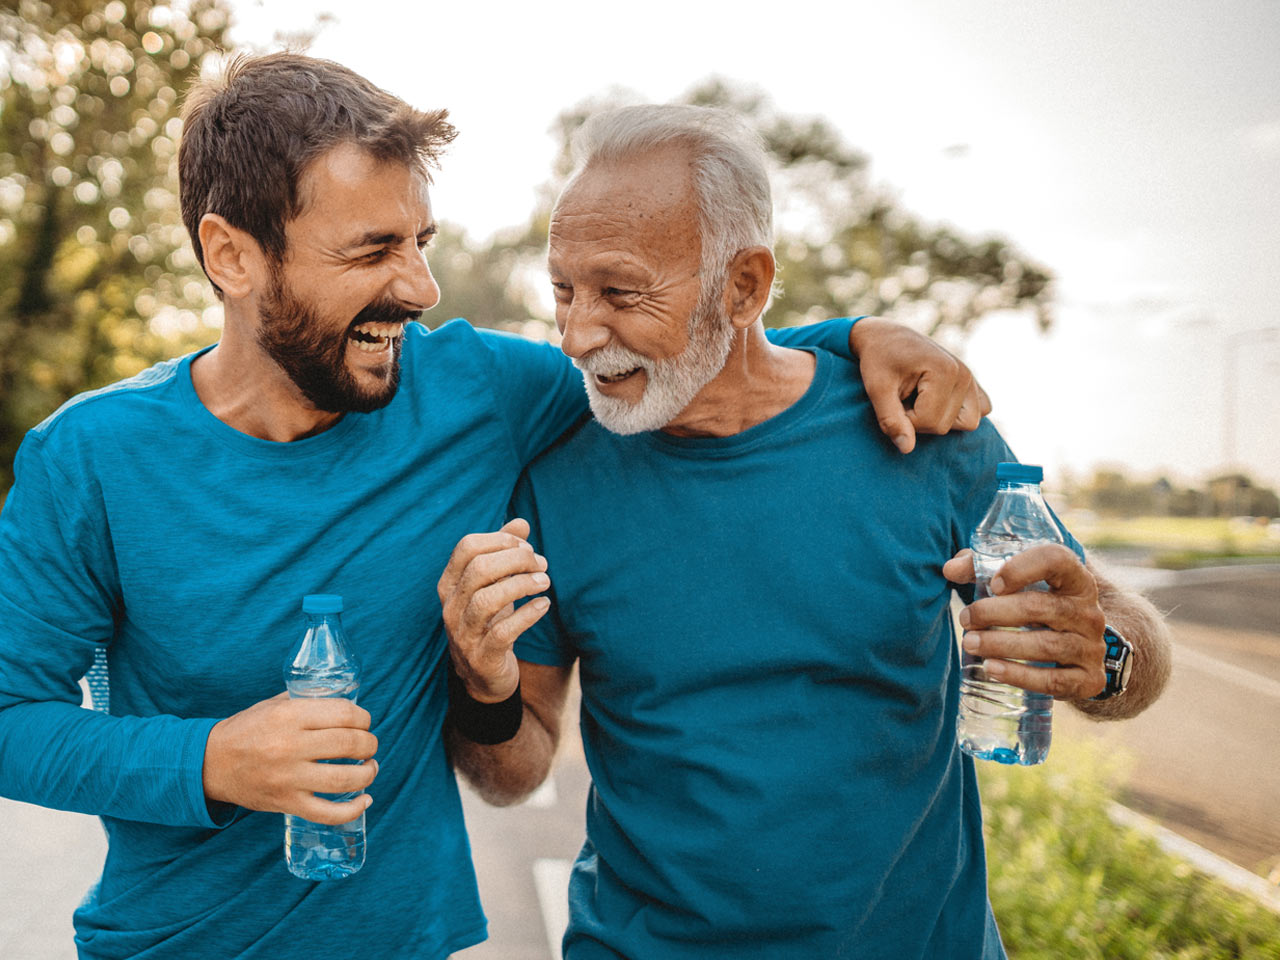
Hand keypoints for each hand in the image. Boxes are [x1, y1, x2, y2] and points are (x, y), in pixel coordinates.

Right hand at [203, 693, 377, 823]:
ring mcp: (289, 778)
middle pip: (350, 745)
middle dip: (369, 744)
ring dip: (368, 773)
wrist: (210, 763)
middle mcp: (290, 746)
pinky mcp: (286, 803)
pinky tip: (365, 800)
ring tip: (370, 768)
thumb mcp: (275, 705)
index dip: (364, 718)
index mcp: (289, 716)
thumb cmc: (247, 730)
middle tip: (369, 745)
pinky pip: (328, 813)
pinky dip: (353, 810)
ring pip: (345, 779)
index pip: (344, 714)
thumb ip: (309, 700)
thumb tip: (347, 701)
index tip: (365, 723)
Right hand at [436, 518, 551, 702]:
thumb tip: (521, 522)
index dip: (500, 540)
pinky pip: (503, 632)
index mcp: (449, 584)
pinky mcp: (482, 657)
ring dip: (522, 585)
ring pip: (487, 600)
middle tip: (541, 564)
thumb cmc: (490, 620)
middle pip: (478, 570)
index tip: (525, 547)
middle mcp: (450, 607)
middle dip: (516, 560)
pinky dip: (527, 614)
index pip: (467, 548)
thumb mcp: (494, 585)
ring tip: (544, 581)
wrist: (484, 676)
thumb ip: (504, 553)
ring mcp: (463, 633)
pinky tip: (544, 604)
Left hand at [851, 317, 991, 453]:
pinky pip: (979, 411)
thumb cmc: (879, 361)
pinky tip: (937, 400)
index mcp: (945, 371)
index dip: (905, 419)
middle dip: (919, 420)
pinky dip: (958, 413)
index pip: (930, 422)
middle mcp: (965, 374)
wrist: (886, 338)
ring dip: (938, 419)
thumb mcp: (877, 389)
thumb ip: (891, 420)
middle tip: (904, 398)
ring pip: (966, 424)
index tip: (893, 400)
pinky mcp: (973, 385)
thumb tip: (907, 449)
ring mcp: (972, 379)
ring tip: (919, 400)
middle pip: (946, 426)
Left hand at [944, 545, 1106, 699]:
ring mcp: (1092, 648)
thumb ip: (983, 568)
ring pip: (1046, 646)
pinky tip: (991, 669)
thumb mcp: (1019, 583)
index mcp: (1075, 579)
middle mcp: (1089, 612)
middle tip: (965, 619)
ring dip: (1001, 644)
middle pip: (1040, 607)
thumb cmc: (1040, 607)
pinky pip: (1054, 680)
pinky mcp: (1089, 680)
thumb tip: (950, 569)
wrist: (1079, 651)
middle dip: (995, 612)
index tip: (993, 583)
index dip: (1022, 568)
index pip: (1057, 560)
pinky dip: (1020, 676)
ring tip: (969, 643)